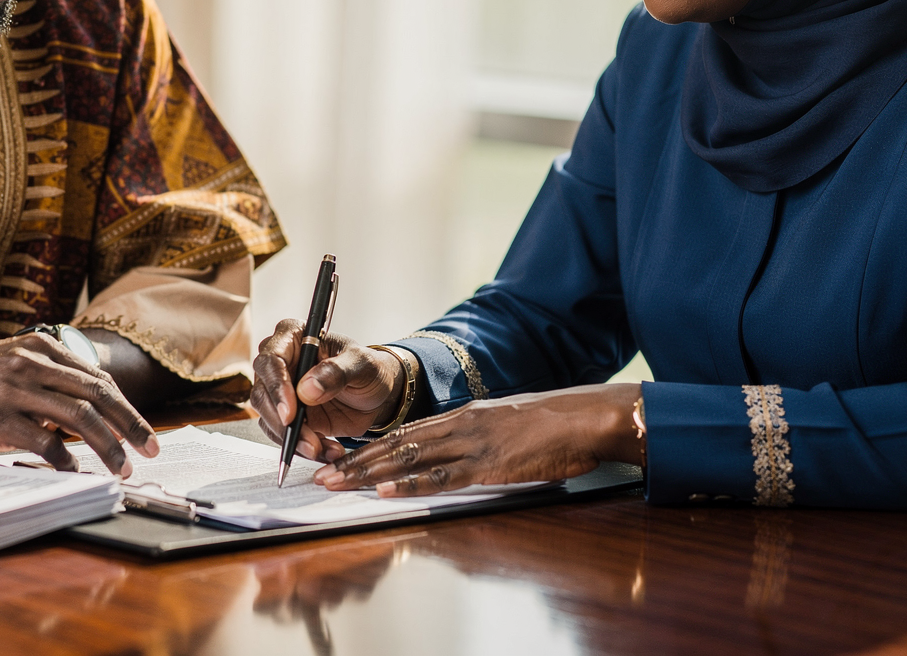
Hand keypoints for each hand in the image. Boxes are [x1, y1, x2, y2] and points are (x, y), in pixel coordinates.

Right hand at [0, 332, 158, 476]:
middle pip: (98, 395)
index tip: (142, 431)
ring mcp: (14, 391)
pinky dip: (66, 460)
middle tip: (150, 450)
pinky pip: (44, 443)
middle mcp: (31, 364)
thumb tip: (83, 407)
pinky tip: (75, 473)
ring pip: (80, 418)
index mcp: (38, 348)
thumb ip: (43, 377)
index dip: (125, 407)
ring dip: (108, 446)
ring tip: (122, 468)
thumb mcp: (6, 361)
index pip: (96, 378)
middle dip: (130, 425)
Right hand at [250, 319, 405, 462]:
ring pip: (270, 419)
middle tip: (308, 441)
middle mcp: (281, 363)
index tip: (290, 413)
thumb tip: (306, 389)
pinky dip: (301, 448)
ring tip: (321, 450)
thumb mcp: (361, 365)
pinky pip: (284, 435)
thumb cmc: (368, 369)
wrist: (376, 394)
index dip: (277, 387)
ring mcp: (281, 391)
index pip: (271, 360)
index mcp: (293, 337)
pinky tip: (326, 451)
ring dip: (293, 440)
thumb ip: (336, 372)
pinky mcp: (288, 416)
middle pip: (263, 393)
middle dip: (283, 423)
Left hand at [314, 383, 641, 496]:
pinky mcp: (489, 463)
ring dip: (370, 473)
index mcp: (461, 417)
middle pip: (396, 445)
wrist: (584, 417)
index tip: (341, 461)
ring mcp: (471, 444)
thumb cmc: (551, 425)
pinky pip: (443, 476)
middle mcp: (458, 426)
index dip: (369, 449)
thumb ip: (475, 442)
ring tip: (338, 483)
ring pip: (409, 458)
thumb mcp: (504, 427)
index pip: (404, 433)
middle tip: (322, 476)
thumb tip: (452, 463)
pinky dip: (412, 484)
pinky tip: (388, 490)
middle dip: (356, 463)